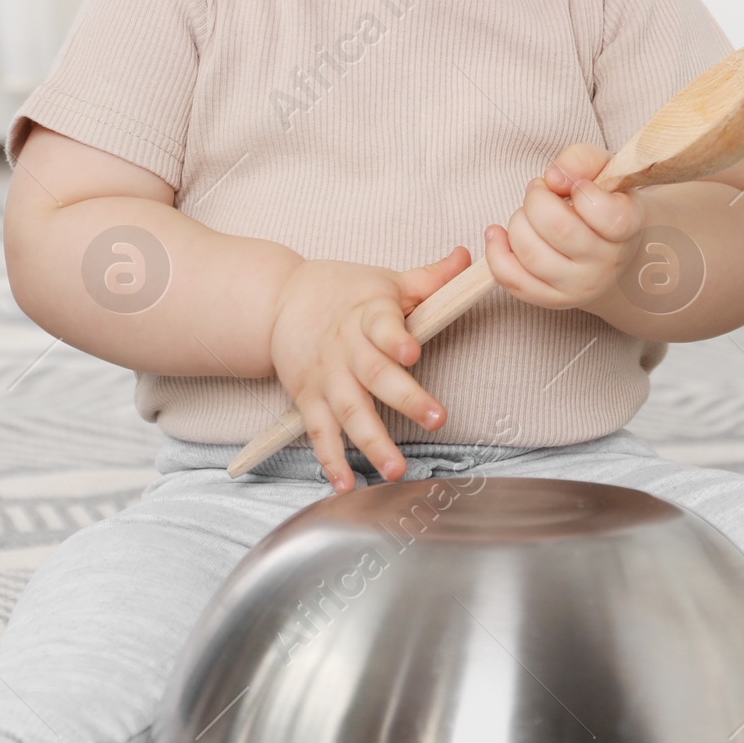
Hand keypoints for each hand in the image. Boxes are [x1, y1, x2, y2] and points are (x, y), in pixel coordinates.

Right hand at [269, 248, 470, 492]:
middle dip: (405, 398)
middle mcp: (346, 349)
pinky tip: (346, 485)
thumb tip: (465, 256)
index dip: (397, 339)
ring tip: (396, 470)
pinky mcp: (308, 398)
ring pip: (350, 412)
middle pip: (375, 375)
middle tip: (437, 420)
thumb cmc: (342, 291)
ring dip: (372, 442)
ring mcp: (327, 377)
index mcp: (368, 315)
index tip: (413, 352)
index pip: (384, 326)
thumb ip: (428, 278)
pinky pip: (320, 433)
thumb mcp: (384, 280)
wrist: (278, 299)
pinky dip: (330, 461)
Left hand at [483, 143, 642, 315]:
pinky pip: (513, 280)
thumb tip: (553, 178)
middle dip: (536, 199)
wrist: (609, 248)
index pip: (605, 212)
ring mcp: (579, 286)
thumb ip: (581, 160)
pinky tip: (499, 234)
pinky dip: (496, 252)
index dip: (581, 189)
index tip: (576, 185)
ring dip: (518, 222)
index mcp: (627, 226)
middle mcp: (607, 262)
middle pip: (557, 229)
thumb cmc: (602, 201)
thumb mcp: (602, 169)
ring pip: (530, 253)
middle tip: (541, 192)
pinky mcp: (552, 300)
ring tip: (529, 215)